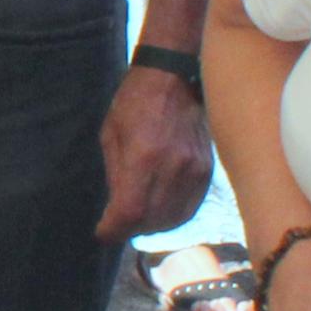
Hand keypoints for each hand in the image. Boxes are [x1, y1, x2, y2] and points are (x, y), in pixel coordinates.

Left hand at [91, 63, 212, 243]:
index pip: (131, 211)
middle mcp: (173, 167)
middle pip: (153, 220)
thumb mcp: (111, 136)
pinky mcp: (207, 170)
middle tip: (118, 225)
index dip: (114, 229)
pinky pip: (191, 206)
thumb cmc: (133, 103)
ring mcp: (195, 170)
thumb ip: (115, 175)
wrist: (173, 78)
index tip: (103, 233)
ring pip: (174, 218)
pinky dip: (174, 216)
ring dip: (153, 226)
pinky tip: (160, 211)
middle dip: (131, 229)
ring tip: (138, 220)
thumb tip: (116, 210)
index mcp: (144, 156)